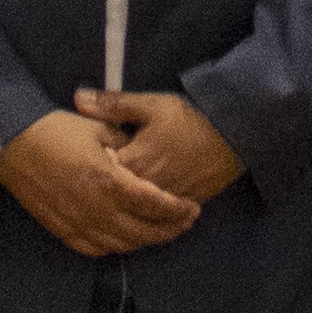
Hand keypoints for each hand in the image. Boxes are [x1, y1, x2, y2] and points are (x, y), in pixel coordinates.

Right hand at [0, 109, 198, 255]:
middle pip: (144, 232)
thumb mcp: (98, 128)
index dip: (177, 210)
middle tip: (185, 221)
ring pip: (123, 244)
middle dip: (170, 229)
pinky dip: (117, 245)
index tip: (192, 207)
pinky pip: (97, 248)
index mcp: (109, 181)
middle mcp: (97, 209)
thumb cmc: (55, 131)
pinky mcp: (64, 230)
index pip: (154, 204)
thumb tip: (141, 154)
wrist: (13, 145)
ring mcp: (79, 223)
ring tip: (161, 230)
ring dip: (146, 240)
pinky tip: (126, 236)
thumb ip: (126, 144)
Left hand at [73, 88, 240, 204]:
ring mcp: (162, 203)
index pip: (96, 172)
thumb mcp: (151, 105)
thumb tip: (77, 97)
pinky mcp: (177, 208)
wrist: (234, 136)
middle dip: (104, 183)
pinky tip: (138, 197)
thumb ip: (113, 104)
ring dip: (122, 198)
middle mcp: (144, 190)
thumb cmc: (190, 119)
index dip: (89, 163)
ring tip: (119, 184)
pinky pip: (152, 215)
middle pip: (111, 195)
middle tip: (98, 170)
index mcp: (132, 164)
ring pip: (131, 209)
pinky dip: (142, 208)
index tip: (86, 153)